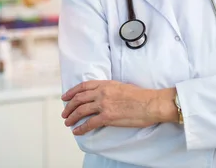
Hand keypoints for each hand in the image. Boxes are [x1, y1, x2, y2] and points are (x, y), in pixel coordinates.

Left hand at [61, 80, 176, 135]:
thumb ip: (110, 89)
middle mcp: (102, 93)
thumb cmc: (141, 96)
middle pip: (79, 99)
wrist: (150, 103)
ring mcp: (104, 104)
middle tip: (64, 112)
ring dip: (72, 117)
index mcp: (106, 84)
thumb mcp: (122, 86)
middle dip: (69, 106)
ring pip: (81, 111)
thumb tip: (104, 95)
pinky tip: (77, 131)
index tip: (65, 97)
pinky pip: (89, 124)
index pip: (83, 86)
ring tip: (67, 122)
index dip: (72, 92)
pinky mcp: (107, 117)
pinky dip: (81, 128)